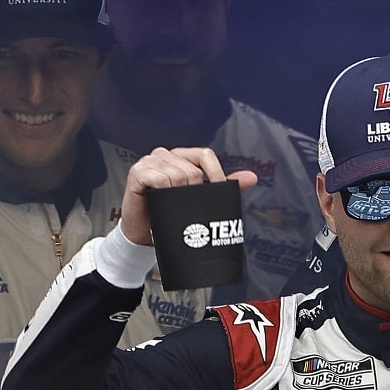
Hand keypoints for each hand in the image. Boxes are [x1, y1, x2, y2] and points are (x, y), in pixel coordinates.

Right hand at [119, 146, 260, 245]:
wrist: (144, 234)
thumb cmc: (168, 213)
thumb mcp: (198, 199)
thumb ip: (223, 187)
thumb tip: (251, 178)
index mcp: (180, 157)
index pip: (204, 154)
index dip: (215, 173)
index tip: (218, 190)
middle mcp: (165, 155)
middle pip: (192, 168)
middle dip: (194, 191)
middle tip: (185, 205)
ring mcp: (149, 162)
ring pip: (178, 174)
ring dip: (178, 195)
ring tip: (171, 205)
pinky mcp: (137, 172)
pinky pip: (159, 178)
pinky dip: (163, 191)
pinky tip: (159, 199)